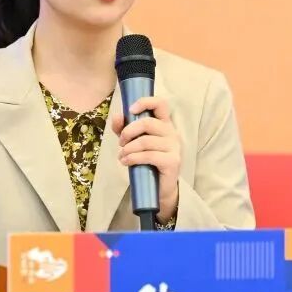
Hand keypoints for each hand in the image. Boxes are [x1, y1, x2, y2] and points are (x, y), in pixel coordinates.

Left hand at [112, 96, 180, 223]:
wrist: (159, 189)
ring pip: (146, 141)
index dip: (145, 102)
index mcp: (164, 124)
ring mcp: (174, 147)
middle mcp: (172, 133)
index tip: (131, 110)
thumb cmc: (147, 163)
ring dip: (128, 148)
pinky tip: (126, 162)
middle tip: (121, 142)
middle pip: (148, 123)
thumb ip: (124, 129)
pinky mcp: (172, 161)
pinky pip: (149, 155)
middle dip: (128, 131)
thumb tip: (117, 116)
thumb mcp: (133, 143)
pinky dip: (133, 158)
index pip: (161, 104)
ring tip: (122, 156)